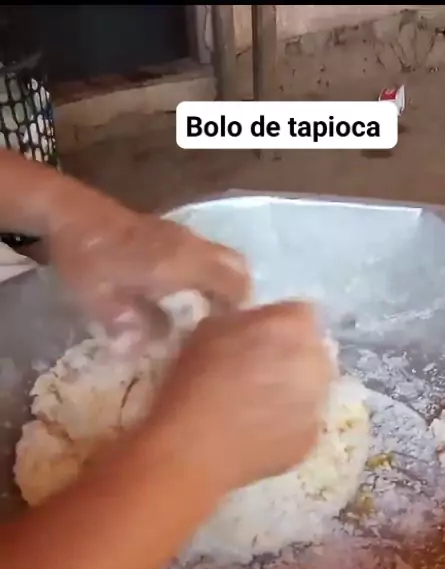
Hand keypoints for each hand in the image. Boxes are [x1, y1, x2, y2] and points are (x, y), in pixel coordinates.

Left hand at [48, 198, 249, 334]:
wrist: (68, 212)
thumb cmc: (85, 257)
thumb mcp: (99, 300)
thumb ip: (131, 325)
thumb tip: (158, 345)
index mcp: (178, 263)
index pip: (231, 283)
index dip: (238, 311)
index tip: (229, 335)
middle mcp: (189, 246)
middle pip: (237, 267)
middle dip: (239, 297)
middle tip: (225, 327)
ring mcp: (182, 236)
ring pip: (224, 258)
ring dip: (226, 284)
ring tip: (211, 315)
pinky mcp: (172, 233)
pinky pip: (208, 253)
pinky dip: (212, 274)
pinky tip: (189, 295)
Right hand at [153, 301, 335, 491]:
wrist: (196, 446)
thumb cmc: (196, 380)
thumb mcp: (210, 328)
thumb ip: (246, 320)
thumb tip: (256, 328)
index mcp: (294, 325)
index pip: (298, 315)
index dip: (276, 326)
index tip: (255, 341)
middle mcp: (318, 360)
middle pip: (312, 351)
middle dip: (291, 358)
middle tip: (258, 373)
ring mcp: (320, 402)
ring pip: (312, 389)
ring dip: (293, 391)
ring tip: (257, 407)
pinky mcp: (313, 437)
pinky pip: (304, 423)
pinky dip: (288, 424)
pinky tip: (259, 432)